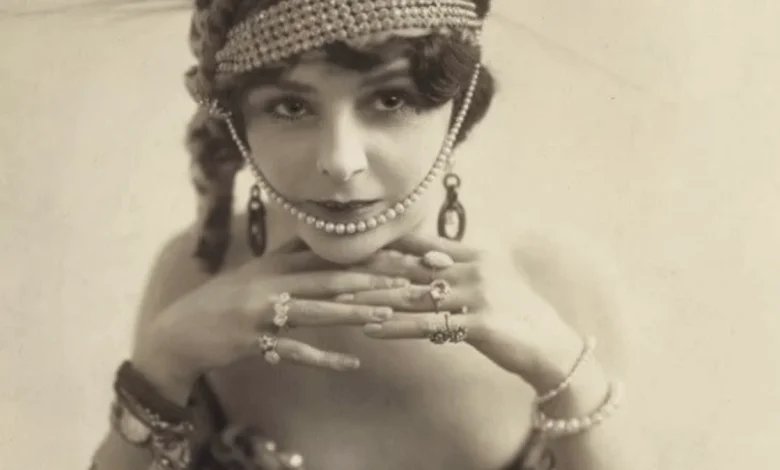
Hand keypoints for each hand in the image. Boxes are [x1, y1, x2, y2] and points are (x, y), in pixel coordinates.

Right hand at [132, 240, 409, 402]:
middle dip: (372, 278)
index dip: (367, 253)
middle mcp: (271, 281)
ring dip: (352, 312)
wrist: (178, 331)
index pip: (330, 255)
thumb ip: (287, 257)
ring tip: (385, 314)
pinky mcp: (252, 339)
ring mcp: (261, 310)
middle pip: (330, 278)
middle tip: (409, 280)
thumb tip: (319, 240)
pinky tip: (349, 364)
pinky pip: (293, 351)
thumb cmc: (222, 301)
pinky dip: (322, 359)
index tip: (403, 253)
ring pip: (315, 310)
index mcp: (275, 264)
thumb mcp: (255, 272)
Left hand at [341, 233, 585, 391]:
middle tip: (331, 271)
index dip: (385, 245)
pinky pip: (427, 326)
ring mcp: (477, 295)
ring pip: (412, 295)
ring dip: (373, 299)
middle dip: (368, 270)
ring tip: (339, 301)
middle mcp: (474, 268)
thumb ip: (459, 267)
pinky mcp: (478, 324)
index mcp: (475, 254)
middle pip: (410, 267)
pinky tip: (371, 329)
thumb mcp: (490, 281)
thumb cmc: (518, 315)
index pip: (421, 244)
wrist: (552, 347)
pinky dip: (396, 327)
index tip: (351, 247)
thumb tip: (424, 260)